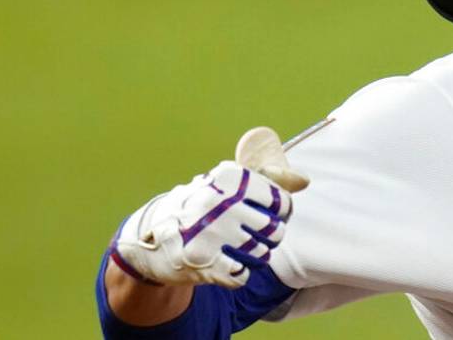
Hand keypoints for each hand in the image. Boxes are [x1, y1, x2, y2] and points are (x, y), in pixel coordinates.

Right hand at [110, 127, 308, 287]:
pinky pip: (243, 276)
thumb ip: (268, 179)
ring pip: (262, 255)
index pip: (282, 203)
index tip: (266, 215)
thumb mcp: (229, 184)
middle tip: (248, 235)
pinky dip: (238, 274)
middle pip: (275, 231)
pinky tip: (224, 264)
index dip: (280, 214)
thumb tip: (304, 180)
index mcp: (230, 177)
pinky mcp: (201, 261)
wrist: (148, 238)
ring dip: (253, 257)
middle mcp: (221, 202)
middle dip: (267, 238)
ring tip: (236, 249)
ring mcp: (210, 231)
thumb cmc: (201, 207)